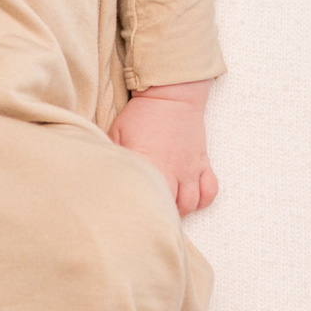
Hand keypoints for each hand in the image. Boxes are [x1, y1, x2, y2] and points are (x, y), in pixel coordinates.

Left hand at [107, 80, 217, 217]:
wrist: (171, 96)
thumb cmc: (141, 115)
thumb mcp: (116, 133)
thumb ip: (112, 156)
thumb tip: (101, 174)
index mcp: (148, 165)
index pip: (145, 199)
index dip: (138, 210)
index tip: (130, 213)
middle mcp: (172, 171)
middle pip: (169, 208)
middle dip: (159, 214)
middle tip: (148, 212)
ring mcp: (190, 169)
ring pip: (190, 204)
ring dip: (179, 210)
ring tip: (167, 207)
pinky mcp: (203, 164)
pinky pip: (210, 191)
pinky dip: (202, 200)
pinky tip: (190, 198)